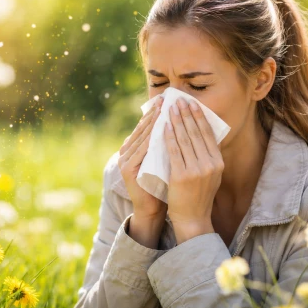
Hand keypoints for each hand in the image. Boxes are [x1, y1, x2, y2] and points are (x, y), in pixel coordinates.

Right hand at [118, 96, 166, 247]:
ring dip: (154, 122)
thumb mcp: (165, 160)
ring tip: (165, 110)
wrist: (153, 209)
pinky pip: (141, 150)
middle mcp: (126, 151)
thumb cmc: (162, 183)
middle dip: (156, 113)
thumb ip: (167, 144)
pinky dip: (151, 139)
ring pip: (142, 136)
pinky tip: (161, 130)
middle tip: (167, 99)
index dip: (157, 112)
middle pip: (143, 128)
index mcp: (134, 147)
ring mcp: (125, 160)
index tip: (169, 100)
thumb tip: (182, 125)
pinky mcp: (128, 169)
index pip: (146, 125)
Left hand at [164, 99, 223, 243]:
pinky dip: (169, 136)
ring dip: (177, 121)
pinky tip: (164, 126)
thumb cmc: (198, 195)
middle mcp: (210, 164)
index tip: (192, 103)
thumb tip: (201, 133)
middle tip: (179, 100)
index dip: (199, 117)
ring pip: (185, 139)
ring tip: (170, 108)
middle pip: (196, 133)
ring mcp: (196, 170)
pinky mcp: (182, 175)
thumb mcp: (211, 175)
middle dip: (187, 114)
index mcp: (218, 162)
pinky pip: (174, 151)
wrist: (192, 218)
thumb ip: (208, 157)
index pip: (208, 134)